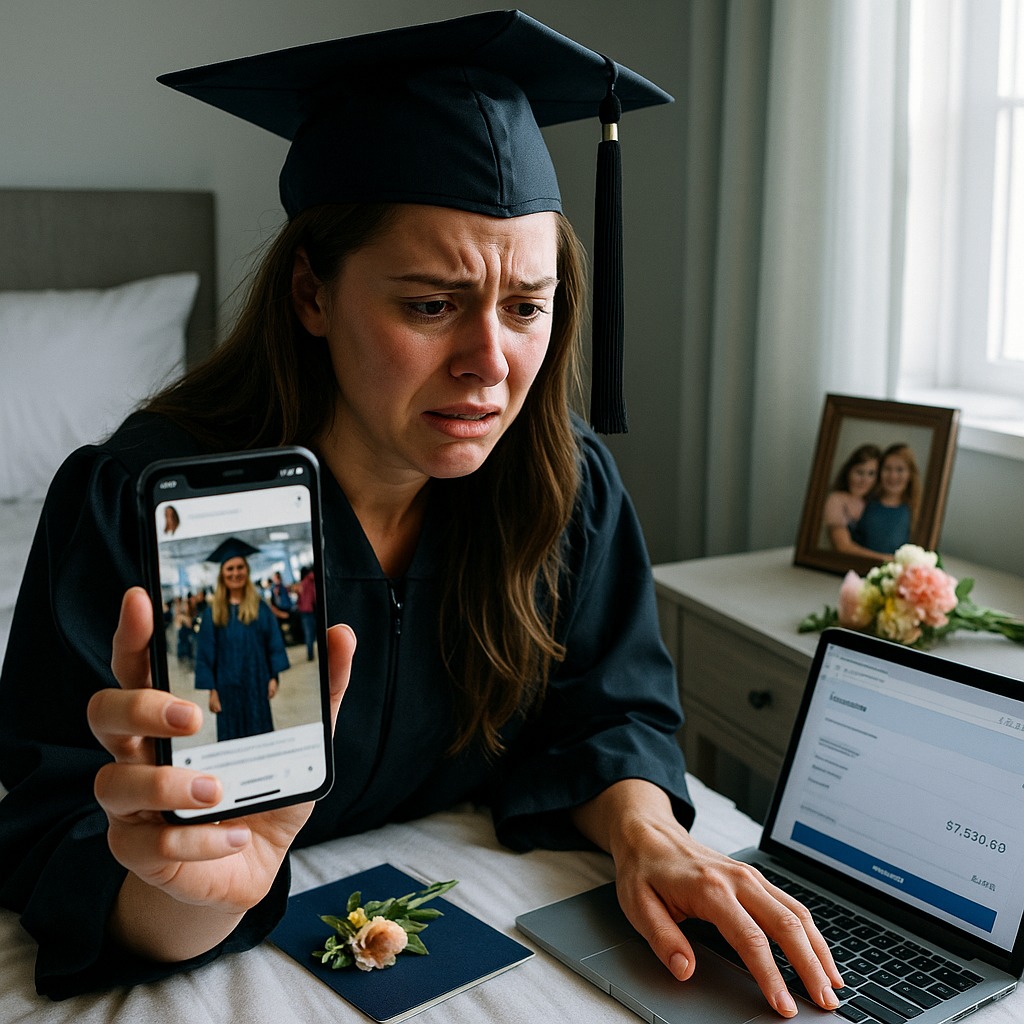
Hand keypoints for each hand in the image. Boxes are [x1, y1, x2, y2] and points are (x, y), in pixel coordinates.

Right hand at [88, 587, 353, 961]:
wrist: (252, 865)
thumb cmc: (263, 790)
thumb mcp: (301, 740)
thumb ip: (320, 690)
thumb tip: (342, 634)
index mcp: (170, 714)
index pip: (137, 664)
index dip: (132, 632)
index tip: (141, 600)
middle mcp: (140, 751)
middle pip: (104, 713)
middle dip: (140, 708)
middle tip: (191, 716)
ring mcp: (132, 803)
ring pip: (114, 782)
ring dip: (165, 785)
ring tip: (216, 789)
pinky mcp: (139, 851)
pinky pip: (150, 844)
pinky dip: (197, 840)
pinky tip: (234, 836)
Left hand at [572, 780, 842, 1018]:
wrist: (648, 833)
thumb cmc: (644, 869)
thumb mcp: (638, 904)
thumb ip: (662, 938)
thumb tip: (685, 970)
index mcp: (710, 888)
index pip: (750, 939)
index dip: (771, 976)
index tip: (784, 1006)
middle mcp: (737, 879)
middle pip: (786, 925)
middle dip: (810, 966)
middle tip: (825, 1003)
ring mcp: (750, 876)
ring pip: (796, 913)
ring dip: (818, 950)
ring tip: (833, 985)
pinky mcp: (755, 878)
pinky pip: (792, 904)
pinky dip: (811, 932)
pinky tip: (819, 954)